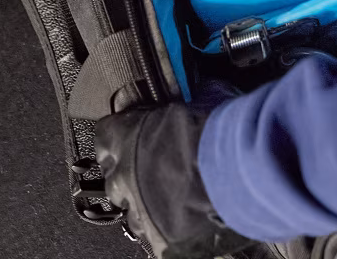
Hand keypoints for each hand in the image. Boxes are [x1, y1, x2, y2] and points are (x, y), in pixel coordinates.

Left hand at [95, 101, 256, 258]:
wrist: (232, 171)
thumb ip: (178, 107)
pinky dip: (166, 228)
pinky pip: (155, 236)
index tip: (125, 137)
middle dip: (128, 175)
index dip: (116, 137)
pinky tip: (184, 219)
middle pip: (113, 178)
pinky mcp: (159, 239)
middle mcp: (124, 175)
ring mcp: (139, 210)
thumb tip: (189, 96)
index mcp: (125, 137)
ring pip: (131, 211)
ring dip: (146, 203)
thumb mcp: (192, 102)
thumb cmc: (212, 132)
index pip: (104, 135)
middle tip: (151, 169)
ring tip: (169, 197)